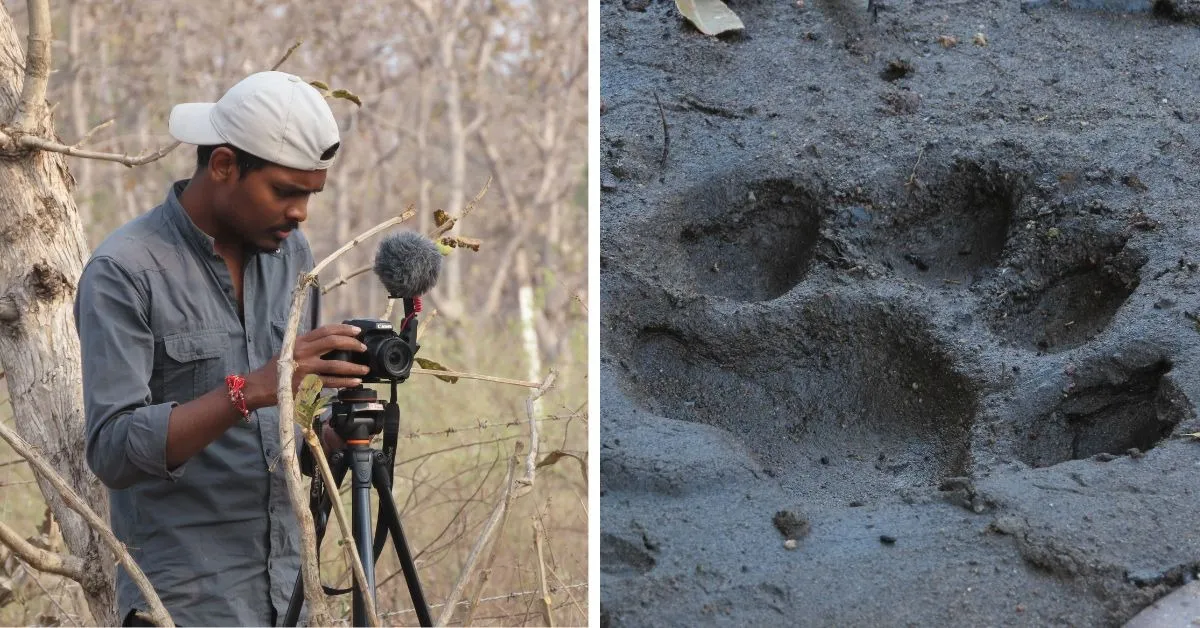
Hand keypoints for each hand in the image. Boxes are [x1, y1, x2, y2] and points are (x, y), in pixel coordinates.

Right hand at [244, 324, 370, 409]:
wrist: (261, 386)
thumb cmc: (278, 368)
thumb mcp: (290, 349)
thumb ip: (308, 345)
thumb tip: (331, 341)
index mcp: (300, 341)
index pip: (325, 330)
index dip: (343, 329)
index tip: (357, 331)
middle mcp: (303, 352)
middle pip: (333, 342)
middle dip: (352, 344)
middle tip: (363, 348)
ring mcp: (306, 368)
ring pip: (336, 365)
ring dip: (354, 367)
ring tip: (364, 370)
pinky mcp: (307, 383)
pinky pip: (331, 382)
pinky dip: (345, 382)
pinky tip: (355, 382)